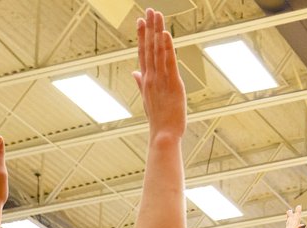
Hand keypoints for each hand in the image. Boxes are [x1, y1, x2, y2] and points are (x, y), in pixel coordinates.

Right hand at [133, 9, 185, 139]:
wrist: (163, 135)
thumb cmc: (158, 120)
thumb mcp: (147, 100)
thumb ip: (140, 83)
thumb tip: (134, 72)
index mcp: (146, 80)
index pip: (143, 53)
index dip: (141, 36)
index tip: (140, 21)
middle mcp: (151, 77)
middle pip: (149, 48)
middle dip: (149, 28)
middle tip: (149, 10)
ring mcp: (160, 80)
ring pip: (157, 51)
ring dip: (157, 31)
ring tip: (157, 15)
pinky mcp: (172, 84)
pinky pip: (169, 63)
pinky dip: (167, 48)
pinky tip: (165, 34)